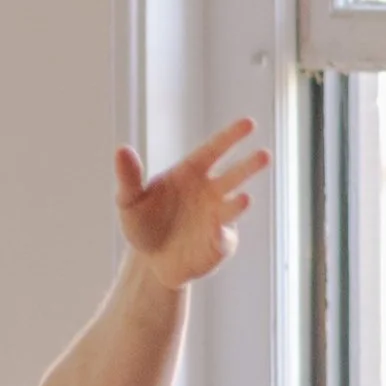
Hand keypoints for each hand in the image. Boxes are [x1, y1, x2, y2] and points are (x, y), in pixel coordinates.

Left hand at [115, 118, 267, 290]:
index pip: (213, 150)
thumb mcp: (130, 201)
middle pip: (233, 175)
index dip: (230, 137)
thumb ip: (129, 177)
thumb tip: (121, 150)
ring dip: (238, 203)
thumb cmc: (143, 224)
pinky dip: (222, 235)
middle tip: (265, 154)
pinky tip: (217, 232)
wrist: (150, 262)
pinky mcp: (219, 244)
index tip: (248, 123)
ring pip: (233, 206)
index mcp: (191, 173)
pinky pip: (224, 238)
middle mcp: (210, 192)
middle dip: (249, 166)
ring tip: (243, 199)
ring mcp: (218, 217)